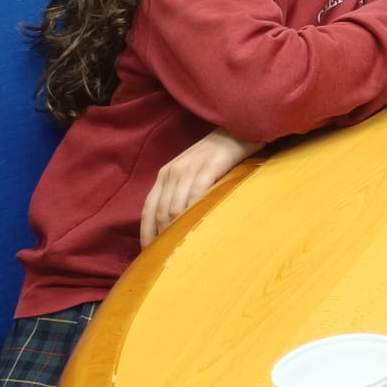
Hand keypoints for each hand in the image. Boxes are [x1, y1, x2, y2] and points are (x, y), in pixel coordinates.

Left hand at [140, 128, 264, 247]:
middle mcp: (171, 172)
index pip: (149, 210)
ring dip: (177, 230)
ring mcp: (188, 169)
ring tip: (183, 250)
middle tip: (169, 258)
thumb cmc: (220, 155)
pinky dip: (193, 215)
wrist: (239, 128)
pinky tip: (199, 229)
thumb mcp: (194, 172)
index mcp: (165, 175)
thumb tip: (179, 224)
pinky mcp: (208, 167)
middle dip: (162, 237)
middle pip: (160, 213)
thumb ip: (184, 192)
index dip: (147, 234)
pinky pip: (195, 197)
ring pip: (175, 208)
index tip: (150, 254)